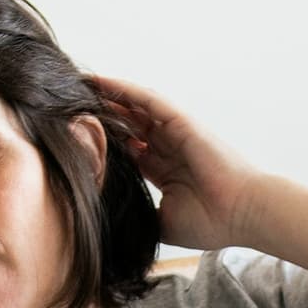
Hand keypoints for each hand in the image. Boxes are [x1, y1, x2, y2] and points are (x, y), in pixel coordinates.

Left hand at [89, 74, 274, 256]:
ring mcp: (175, 132)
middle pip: (127, 126)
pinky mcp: (181, 121)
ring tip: (76, 86)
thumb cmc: (211, 223)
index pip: (127, 152)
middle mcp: (168, 147)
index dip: (103, 144)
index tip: (74, 139)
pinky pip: (147, 100)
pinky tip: (100, 82)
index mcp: (165, 171)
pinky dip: (123, 90)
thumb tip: (108, 225)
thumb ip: (138, 216)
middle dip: (99, 117)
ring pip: (134, 108)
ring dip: (107, 96)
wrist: (242, 214)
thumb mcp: (161, 223)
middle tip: (65, 106)